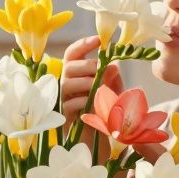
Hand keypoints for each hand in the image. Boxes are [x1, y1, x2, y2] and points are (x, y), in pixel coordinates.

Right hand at [60, 35, 122, 154]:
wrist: (101, 137)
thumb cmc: (106, 109)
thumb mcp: (114, 90)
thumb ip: (113, 78)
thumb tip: (113, 65)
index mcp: (77, 73)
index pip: (73, 53)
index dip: (82, 45)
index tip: (98, 40)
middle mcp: (67, 83)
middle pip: (68, 66)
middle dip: (86, 66)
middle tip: (101, 69)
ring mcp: (64, 99)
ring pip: (67, 83)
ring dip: (85, 83)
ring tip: (99, 87)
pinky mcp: (64, 116)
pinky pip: (69, 103)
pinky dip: (82, 101)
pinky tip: (93, 104)